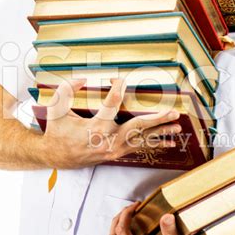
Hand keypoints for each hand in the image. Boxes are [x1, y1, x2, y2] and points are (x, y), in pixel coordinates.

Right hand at [40, 78, 181, 169]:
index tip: (121, 79)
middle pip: (138, 127)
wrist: (57, 157)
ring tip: (177, 127)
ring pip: (142, 139)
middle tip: (173, 112)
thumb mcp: (56, 109)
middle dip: (157, 119)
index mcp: (95, 128)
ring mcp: (115, 149)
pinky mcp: (117, 153)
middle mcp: (109, 140)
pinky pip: (140, 148)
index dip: (117, 89)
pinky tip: (170, 142)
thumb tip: (83, 78)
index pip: (111, 105)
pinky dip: (155, 144)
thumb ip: (67, 90)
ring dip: (161, 132)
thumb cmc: (58, 131)